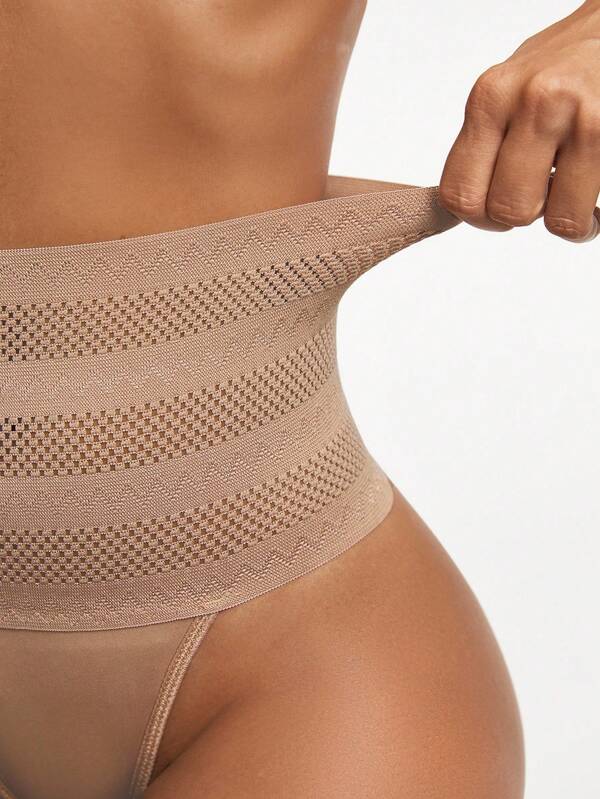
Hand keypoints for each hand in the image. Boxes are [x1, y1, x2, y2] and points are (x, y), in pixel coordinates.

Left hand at [439, 0, 599, 241]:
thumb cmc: (558, 72)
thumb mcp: (504, 95)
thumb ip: (481, 148)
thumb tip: (459, 213)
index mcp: (491, 98)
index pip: (458, 193)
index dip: (475, 217)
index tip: (491, 209)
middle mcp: (532, 103)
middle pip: (505, 211)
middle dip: (519, 217)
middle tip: (535, 196)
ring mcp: (579, 117)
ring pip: (555, 219)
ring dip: (561, 216)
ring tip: (567, 190)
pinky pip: (586, 212)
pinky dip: (587, 218)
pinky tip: (588, 190)